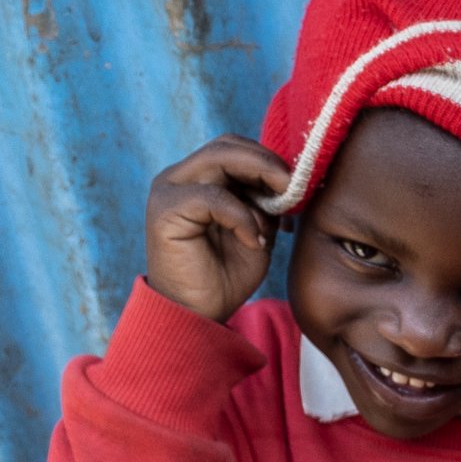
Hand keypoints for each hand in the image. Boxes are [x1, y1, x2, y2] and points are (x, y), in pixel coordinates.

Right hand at [143, 135, 290, 321]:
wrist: (198, 316)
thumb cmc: (224, 277)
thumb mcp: (256, 231)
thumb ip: (265, 203)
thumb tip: (288, 180)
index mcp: (197, 179)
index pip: (233, 149)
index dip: (266, 159)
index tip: (295, 183)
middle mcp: (178, 178)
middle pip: (226, 145)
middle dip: (265, 162)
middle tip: (292, 186)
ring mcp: (168, 191)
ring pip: (218, 159)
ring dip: (257, 179)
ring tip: (278, 208)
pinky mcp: (165, 211)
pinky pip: (213, 196)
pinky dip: (241, 216)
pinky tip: (253, 240)